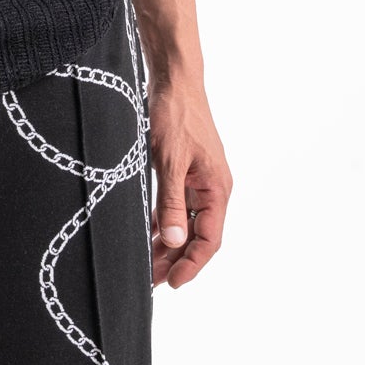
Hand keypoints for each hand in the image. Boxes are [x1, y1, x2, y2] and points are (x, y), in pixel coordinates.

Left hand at [147, 76, 230, 288]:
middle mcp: (212, 188)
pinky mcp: (184, 172)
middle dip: (176, 260)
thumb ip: (172, 202)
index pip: (209, 239)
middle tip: (152, 281)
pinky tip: (148, 235)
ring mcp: (198, 180)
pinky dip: (163, 222)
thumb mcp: (170, 162)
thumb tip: (175, 241)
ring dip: (168, 244)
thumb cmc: (176, 115)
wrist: (174, 81)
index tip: (173, 283)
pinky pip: (176, 206)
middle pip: (197, 235)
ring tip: (147, 265)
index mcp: (217, 188)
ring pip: (185, 223)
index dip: (192, 264)